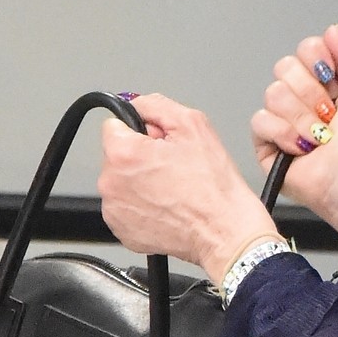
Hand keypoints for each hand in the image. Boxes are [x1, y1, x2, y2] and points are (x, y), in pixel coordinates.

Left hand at [99, 96, 276, 285]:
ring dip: (141, 183)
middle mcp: (111, 183)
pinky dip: (143, 207)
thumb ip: (156, 105)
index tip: (161, 146)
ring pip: (122, 183)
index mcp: (123, 153)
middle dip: (141, 158)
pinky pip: (127, 209)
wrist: (226, 232)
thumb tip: (137, 104)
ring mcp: (115, 210)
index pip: (115, 126)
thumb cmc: (214, 187)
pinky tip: (168, 208)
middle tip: (174, 170)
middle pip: (118, 156)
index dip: (143, 132)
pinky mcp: (123, 231)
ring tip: (173, 191)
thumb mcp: (194, 125)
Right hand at [251, 25, 337, 236]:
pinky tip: (302, 148)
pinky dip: (285, 135)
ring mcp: (282, 118)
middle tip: (329, 115)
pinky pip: (261, 120)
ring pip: (273, 93)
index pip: (305, 48)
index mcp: (325, 81)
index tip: (334, 80)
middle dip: (311, 93)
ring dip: (303, 118)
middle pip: (285, 67)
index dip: (318, 62)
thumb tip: (332, 31)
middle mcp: (302, 96)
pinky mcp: (266, 142)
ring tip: (320, 136)